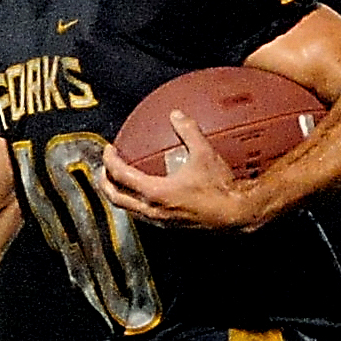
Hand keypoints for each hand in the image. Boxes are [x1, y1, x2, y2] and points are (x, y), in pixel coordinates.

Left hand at [98, 113, 260, 229]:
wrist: (235, 214)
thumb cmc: (220, 187)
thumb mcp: (204, 153)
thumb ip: (188, 131)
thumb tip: (176, 115)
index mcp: (155, 192)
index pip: (121, 176)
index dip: (110, 161)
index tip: (108, 150)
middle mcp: (153, 210)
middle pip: (116, 198)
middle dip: (105, 182)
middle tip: (104, 169)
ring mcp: (160, 220)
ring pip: (128, 209)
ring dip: (119, 194)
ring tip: (119, 181)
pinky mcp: (169, 226)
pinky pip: (143, 214)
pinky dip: (135, 202)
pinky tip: (145, 193)